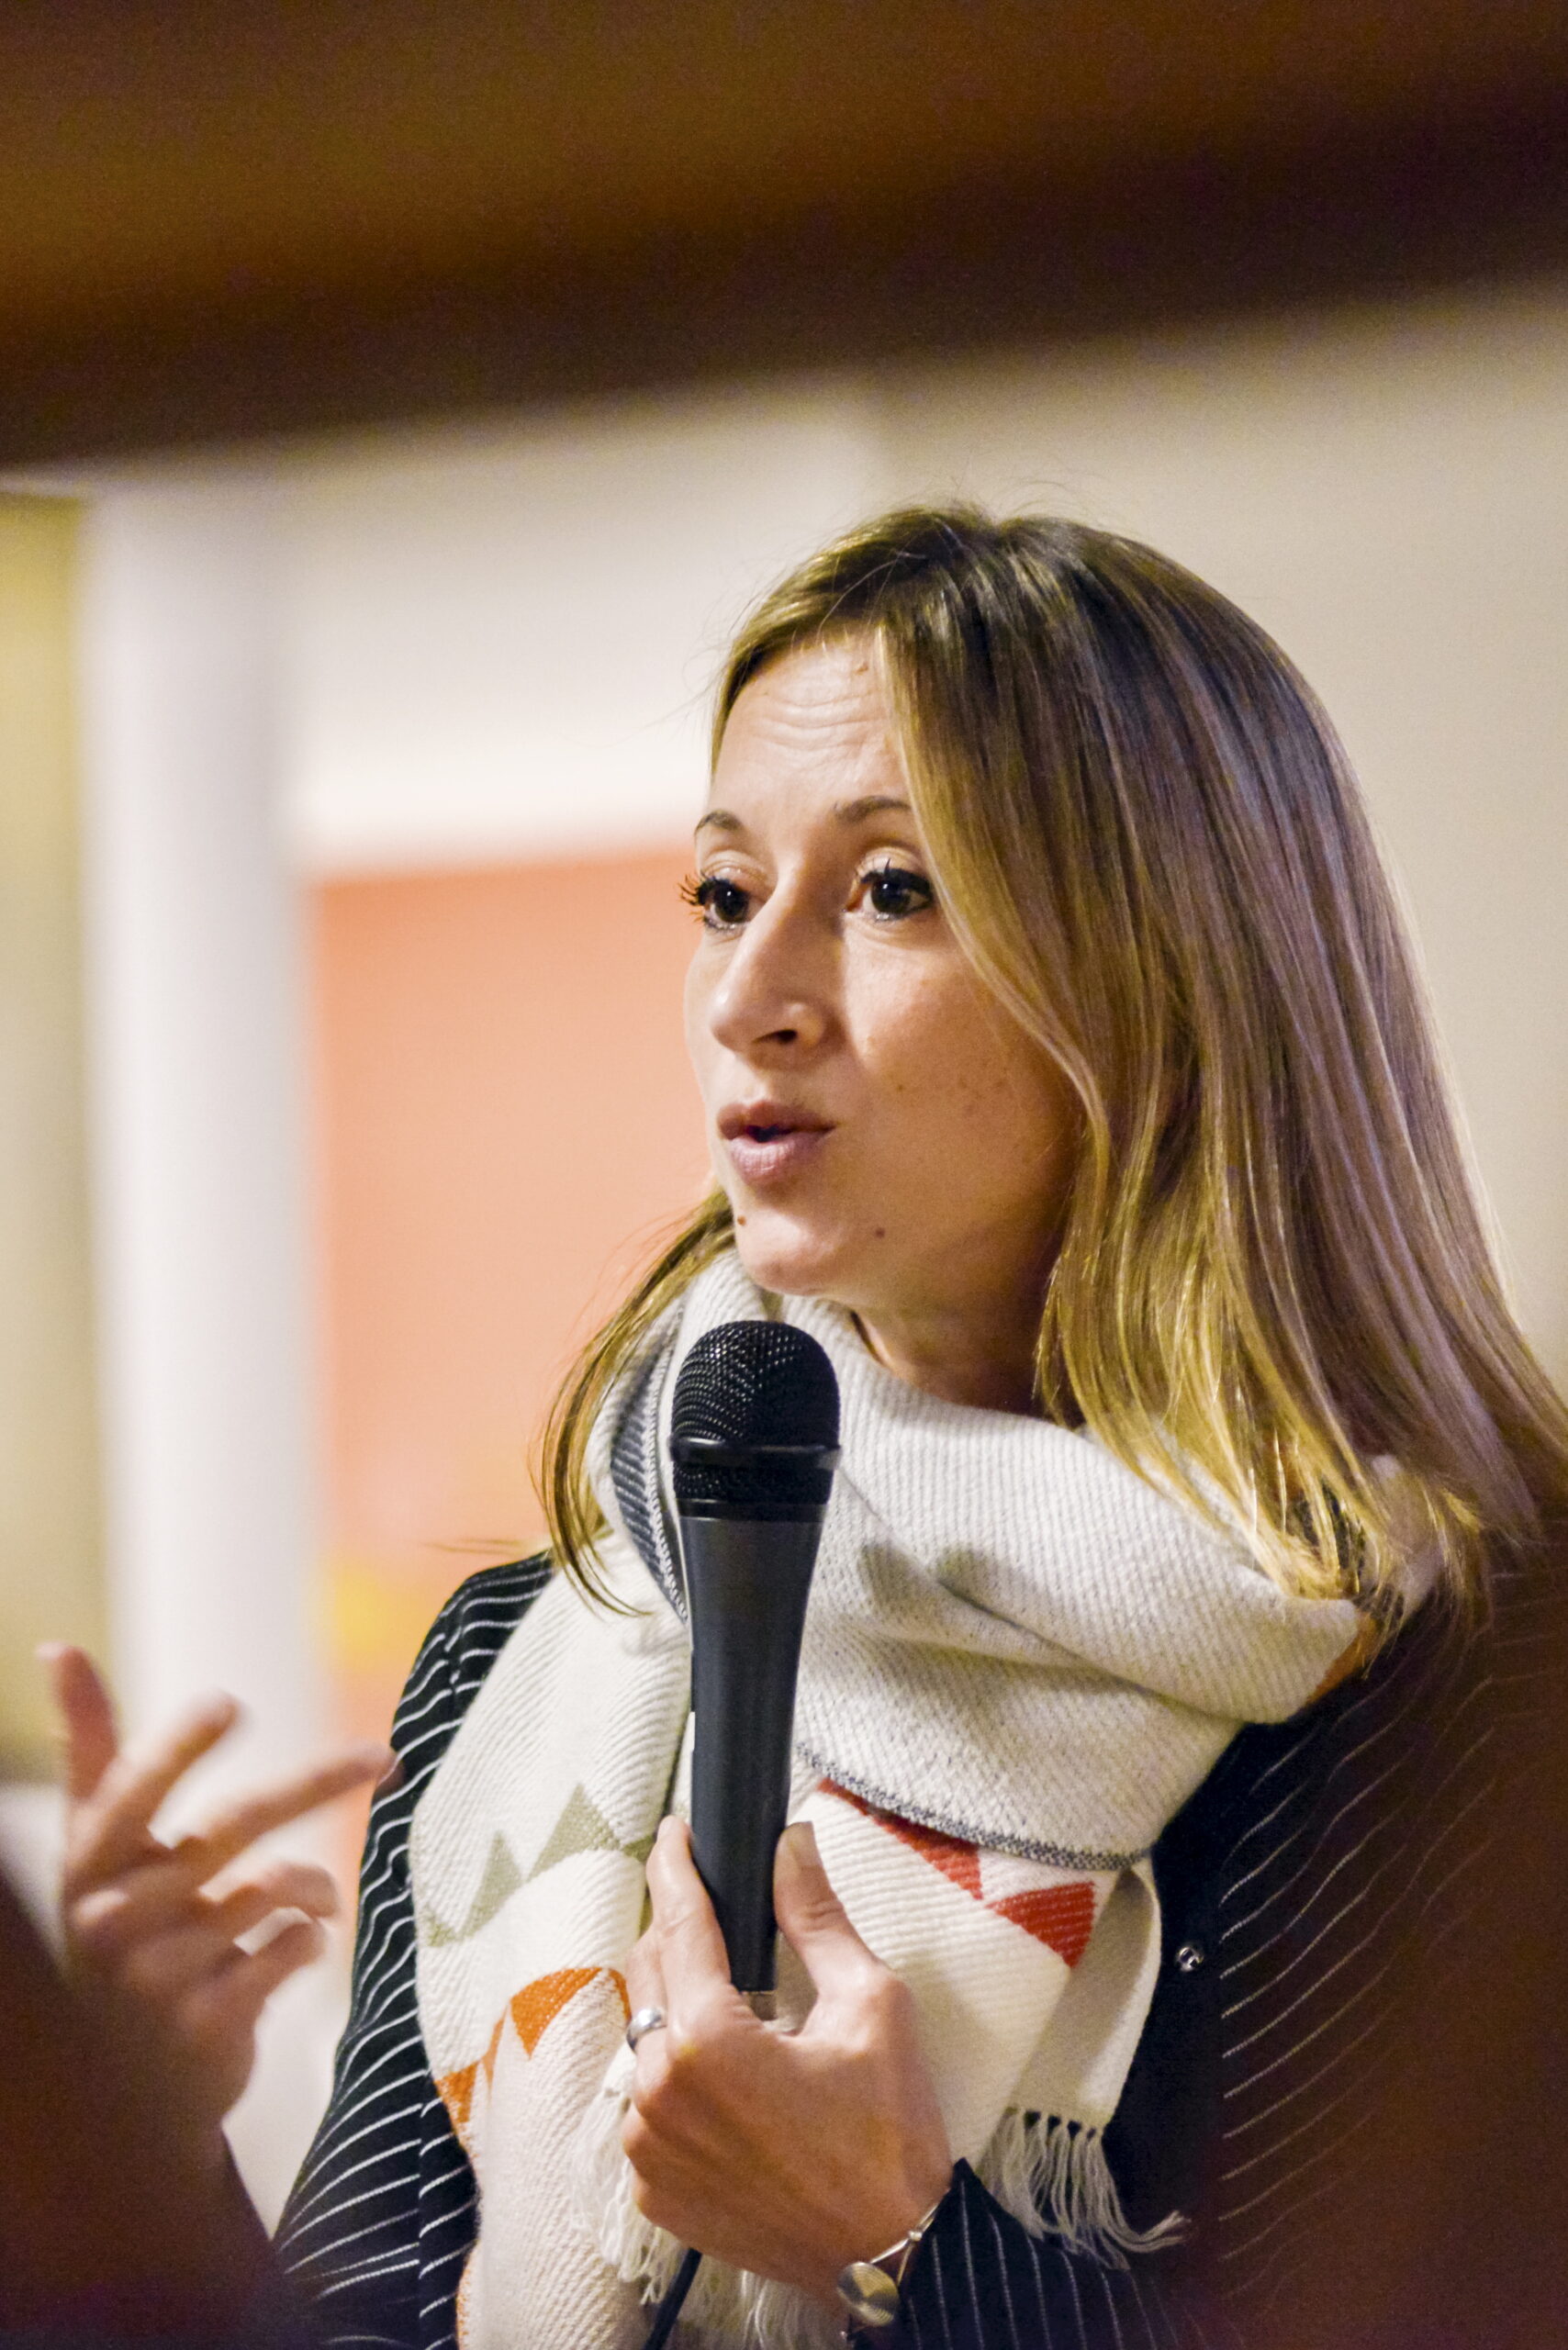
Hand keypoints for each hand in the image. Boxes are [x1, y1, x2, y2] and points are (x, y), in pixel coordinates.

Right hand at [46, 1644, 392, 2168]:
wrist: (125, 2087)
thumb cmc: (122, 1930)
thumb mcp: (99, 1844)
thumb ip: (92, 1746)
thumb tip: (58, 1644)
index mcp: (90, 1860)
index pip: (133, 1791)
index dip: (179, 1749)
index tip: (227, 1704)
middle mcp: (114, 1915)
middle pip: (236, 1827)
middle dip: (317, 1781)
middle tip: (383, 1754)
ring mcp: (156, 1975)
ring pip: (278, 1886)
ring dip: (314, 1887)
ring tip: (309, 1900)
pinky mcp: (204, 2023)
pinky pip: (294, 1947)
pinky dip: (311, 1938)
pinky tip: (291, 1952)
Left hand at [623, 1817, 952, 2306]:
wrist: (891, 2260)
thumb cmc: (890, 2136)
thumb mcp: (872, 2005)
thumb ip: (817, 1917)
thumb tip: (790, 1844)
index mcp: (707, 2041)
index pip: (679, 1925)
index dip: (675, 1868)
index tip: (674, 1831)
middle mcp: (658, 2093)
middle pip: (652, 1977)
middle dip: (679, 1933)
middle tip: (715, 1908)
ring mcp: (648, 2150)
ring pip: (647, 2043)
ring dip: (680, 2011)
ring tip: (735, 2004)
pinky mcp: (654, 2192)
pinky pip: (650, 2109)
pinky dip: (680, 2080)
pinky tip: (730, 2080)